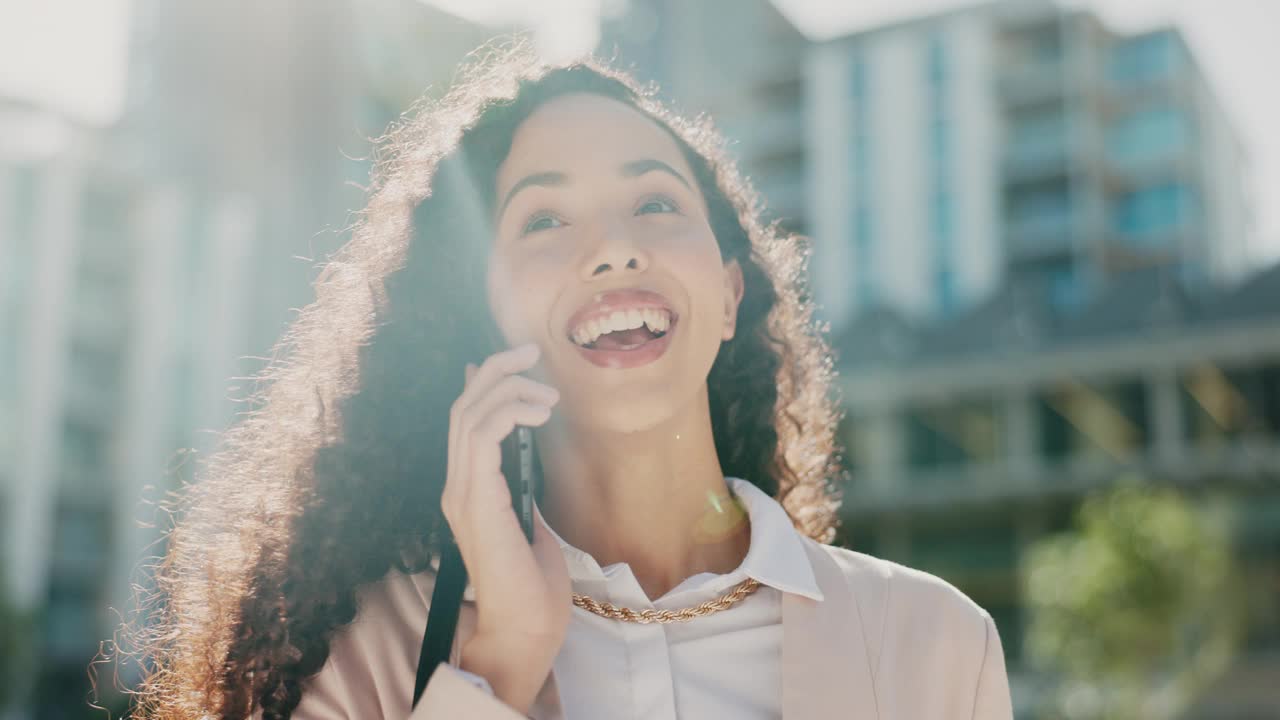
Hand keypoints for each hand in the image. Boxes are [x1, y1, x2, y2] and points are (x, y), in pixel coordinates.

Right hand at [443, 342, 570, 712]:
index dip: (481, 381)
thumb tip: (525, 454)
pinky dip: (509, 411)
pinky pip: (481, 435)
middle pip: (463, 407)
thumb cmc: (533, 586)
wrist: (525, 629)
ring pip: (469, 414)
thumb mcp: (531, 521)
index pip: (465, 422)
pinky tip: (538, 413)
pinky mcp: (475, 500)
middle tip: (531, 351)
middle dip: (495, 370)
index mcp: (468, 491)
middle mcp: (456, 487)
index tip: (512, 358)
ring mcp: (461, 493)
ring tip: (547, 391)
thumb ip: (522, 486)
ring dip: (508, 388)